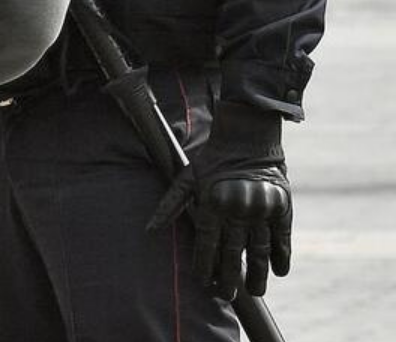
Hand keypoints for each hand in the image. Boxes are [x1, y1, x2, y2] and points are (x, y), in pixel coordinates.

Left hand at [147, 101, 291, 299]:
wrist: (247, 138)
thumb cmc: (212, 160)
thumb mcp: (186, 178)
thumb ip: (170, 205)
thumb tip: (149, 229)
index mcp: (212, 203)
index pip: (207, 244)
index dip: (205, 267)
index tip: (204, 284)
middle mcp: (237, 209)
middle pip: (233, 253)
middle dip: (228, 278)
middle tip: (226, 296)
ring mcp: (262, 209)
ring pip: (260, 251)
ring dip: (258, 275)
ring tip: (255, 292)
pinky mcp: (282, 207)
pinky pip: (283, 238)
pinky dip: (281, 256)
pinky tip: (278, 271)